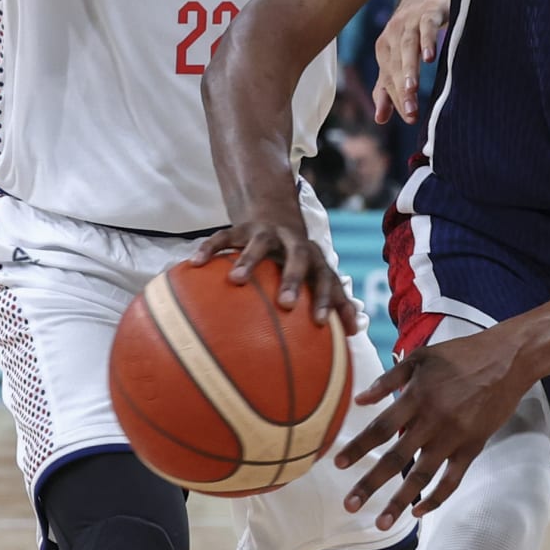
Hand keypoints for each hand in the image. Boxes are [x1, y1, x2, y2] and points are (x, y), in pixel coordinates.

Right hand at [191, 220, 356, 330]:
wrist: (275, 214)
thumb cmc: (299, 260)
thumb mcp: (316, 275)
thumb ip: (335, 301)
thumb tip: (356, 335)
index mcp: (314, 259)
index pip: (326, 277)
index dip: (327, 298)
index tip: (321, 323)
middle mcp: (294, 242)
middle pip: (299, 256)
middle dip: (294, 278)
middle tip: (286, 304)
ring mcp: (267, 232)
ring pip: (259, 243)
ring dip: (249, 261)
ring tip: (236, 281)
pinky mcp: (241, 228)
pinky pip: (224, 236)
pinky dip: (210, 248)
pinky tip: (194, 263)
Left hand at [333, 327, 533, 529]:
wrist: (506, 360)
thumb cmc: (461, 355)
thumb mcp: (421, 357)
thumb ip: (389, 379)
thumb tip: (359, 400)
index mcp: (417, 396)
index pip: (381, 427)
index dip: (358, 446)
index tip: (337, 464)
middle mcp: (433, 420)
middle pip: (396, 458)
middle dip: (370, 483)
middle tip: (349, 504)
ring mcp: (454, 436)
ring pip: (422, 476)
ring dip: (399, 501)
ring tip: (382, 522)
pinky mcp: (472, 447)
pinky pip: (452, 479)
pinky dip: (435, 498)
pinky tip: (418, 511)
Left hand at [373, 0, 450, 123]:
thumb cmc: (413, 34)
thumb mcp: (399, 60)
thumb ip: (389, 87)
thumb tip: (380, 120)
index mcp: (384, 50)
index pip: (388, 79)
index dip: (397, 99)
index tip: (410, 118)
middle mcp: (393, 36)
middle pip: (396, 66)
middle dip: (402, 90)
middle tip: (411, 114)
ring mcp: (410, 22)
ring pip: (407, 48)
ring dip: (409, 69)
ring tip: (412, 90)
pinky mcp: (428, 12)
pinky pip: (426, 27)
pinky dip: (427, 41)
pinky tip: (430, 57)